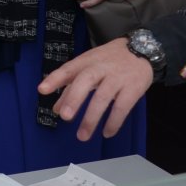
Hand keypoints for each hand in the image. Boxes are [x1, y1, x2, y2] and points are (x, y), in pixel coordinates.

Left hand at [38, 38, 153, 139]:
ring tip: (82, 136)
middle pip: (86, 80)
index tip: (42, 90)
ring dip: (91, 119)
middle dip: (74, 98)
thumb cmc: (110, 60)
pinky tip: (107, 133)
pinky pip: (122, 107)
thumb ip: (71, 86)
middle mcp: (101, 67)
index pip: (69, 68)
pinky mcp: (133, 88)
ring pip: (103, 97)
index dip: (55, 79)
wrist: (143, 49)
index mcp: (87, 61)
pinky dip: (114, 122)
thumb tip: (56, 108)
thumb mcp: (89, 66)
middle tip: (65, 117)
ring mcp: (118, 77)